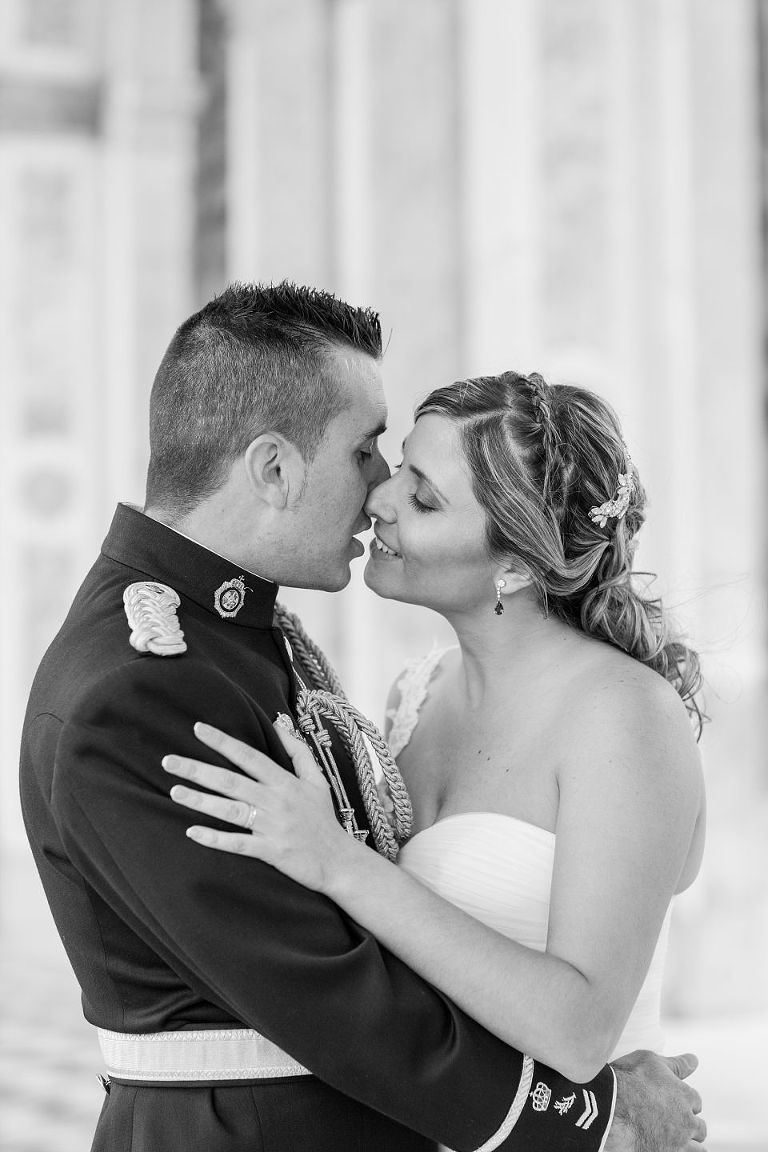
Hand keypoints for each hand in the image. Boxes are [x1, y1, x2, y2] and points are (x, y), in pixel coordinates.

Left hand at [162, 720, 351, 891]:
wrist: (339, 861)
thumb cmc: (323, 818)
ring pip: (230, 810)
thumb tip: (279, 723)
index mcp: (285, 782)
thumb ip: (298, 751)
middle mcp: (276, 801)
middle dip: (198, 770)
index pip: (249, 756)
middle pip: (231, 781)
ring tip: (174, 792)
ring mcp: (272, 826)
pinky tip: (193, 832)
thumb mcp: (317, 779)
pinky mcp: (271, 851)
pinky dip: (215, 838)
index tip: (198, 729)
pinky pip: (238, 843)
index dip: (223, 741)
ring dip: (200, 801)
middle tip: (168, 761)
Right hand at [605, 1050, 705, 1151]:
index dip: (684, 1101)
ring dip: (690, 1145)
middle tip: (673, 1122)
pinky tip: (664, 1147)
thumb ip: (676, 1064)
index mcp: (685, 1096)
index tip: (673, 1101)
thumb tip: (693, 1060)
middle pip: (699, 1128)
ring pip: (697, 1150)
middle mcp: (686, 1121)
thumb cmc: (628, 1081)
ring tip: (676, 1141)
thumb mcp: (652, 1061)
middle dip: (690, 1125)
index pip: (696, 1101)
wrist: (609, 1108)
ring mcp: (677, 1142)